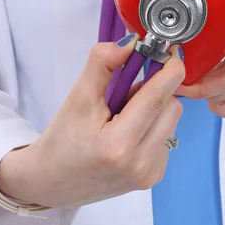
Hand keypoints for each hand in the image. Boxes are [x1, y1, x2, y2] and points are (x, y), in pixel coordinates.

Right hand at [0, 35, 185, 207]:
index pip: (158, 97)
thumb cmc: (62, 139)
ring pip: (173, 122)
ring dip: (156, 110)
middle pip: (172, 108)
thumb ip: (103, 64)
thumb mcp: (77, 97)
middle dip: (157, 91)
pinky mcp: (153, 179)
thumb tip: (132, 42)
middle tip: (128, 92)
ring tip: (124, 117)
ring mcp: (149, 175)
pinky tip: (129, 135)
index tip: (169, 50)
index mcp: (118, 144)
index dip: (170, 68)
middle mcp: (140, 164)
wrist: (51, 182)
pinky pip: (167, 138)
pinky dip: (154, 128)